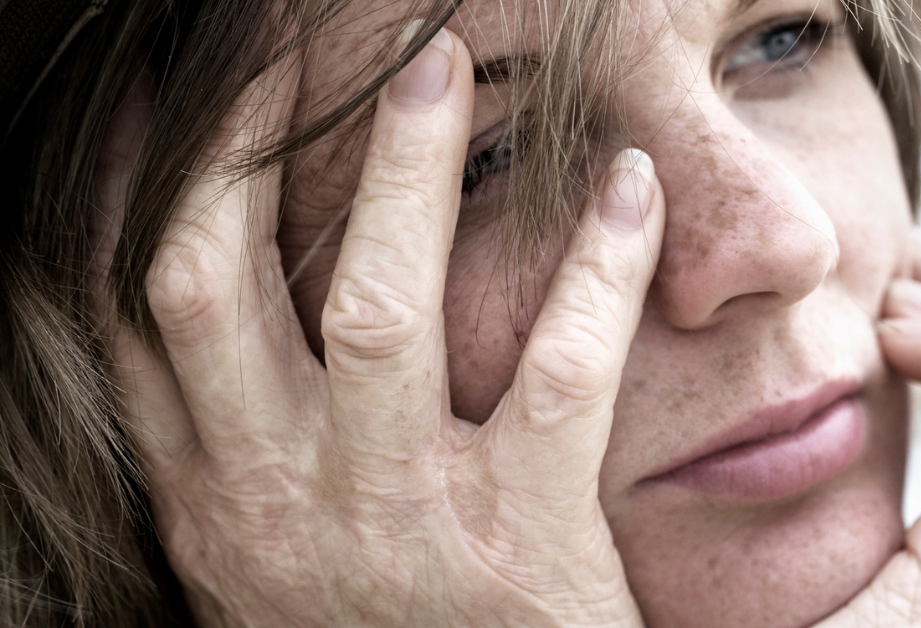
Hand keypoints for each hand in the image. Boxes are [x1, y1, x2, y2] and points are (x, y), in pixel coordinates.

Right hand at [94, 27, 661, 627]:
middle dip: (232, 147)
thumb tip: (222, 335)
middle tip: (277, 43)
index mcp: (214, 503)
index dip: (128, 194)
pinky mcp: (522, 544)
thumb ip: (240, 459)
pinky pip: (560, 376)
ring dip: (399, 174)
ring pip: (373, 307)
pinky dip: (596, 271)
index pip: (135, 321)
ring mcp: (398, 518)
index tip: (162, 98)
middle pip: (211, 284)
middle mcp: (281, 501)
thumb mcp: (270, 565)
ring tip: (434, 68)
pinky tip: (630, 190)